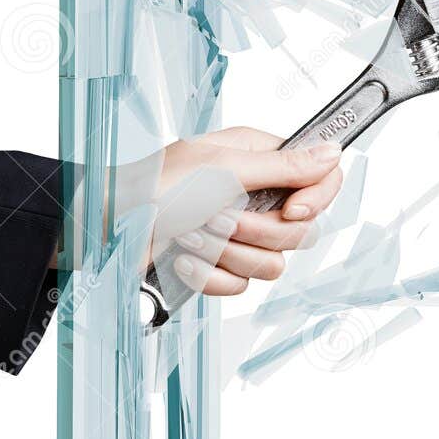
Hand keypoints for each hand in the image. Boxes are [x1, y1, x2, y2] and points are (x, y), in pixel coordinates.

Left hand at [154, 127, 343, 295]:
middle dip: (256, 231)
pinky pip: (240, 286)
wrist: (105, 230)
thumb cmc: (151, 187)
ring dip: (226, 252)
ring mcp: (239, 234)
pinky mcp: (221, 266)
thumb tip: (333, 153)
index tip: (292, 209)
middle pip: (300, 230)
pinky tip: (182, 256)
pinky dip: (208, 274)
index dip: (316, 198)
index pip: (321, 178)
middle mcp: (255, 196)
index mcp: (259, 160)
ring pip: (273, 264)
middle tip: (220, 216)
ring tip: (192, 235)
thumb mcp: (222, 169)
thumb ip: (283, 166)